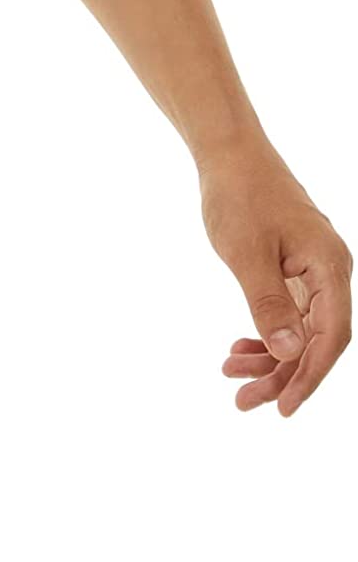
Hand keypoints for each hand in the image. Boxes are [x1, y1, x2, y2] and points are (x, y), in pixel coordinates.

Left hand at [200, 139, 352, 415]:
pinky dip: (264, 332)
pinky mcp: (291, 267)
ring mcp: (311, 271)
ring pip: (299, 328)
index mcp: (329, 268)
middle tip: (243, 402)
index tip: (284, 407)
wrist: (229, 154)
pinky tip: (239, 348)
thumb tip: (292, 352)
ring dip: (269, 356)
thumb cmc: (239, 196)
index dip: (310, 376)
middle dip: (282, 374)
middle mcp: (329, 272)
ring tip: (231, 374)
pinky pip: (287, 311)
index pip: (331, 336)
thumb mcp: (246, 253)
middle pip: (316, 339)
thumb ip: (268, 303)